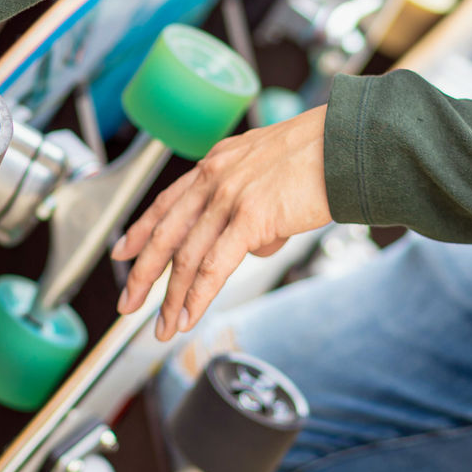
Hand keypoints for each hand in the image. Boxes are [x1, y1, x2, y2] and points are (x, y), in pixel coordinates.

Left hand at [111, 105, 334, 340]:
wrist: (350, 143)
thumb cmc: (325, 156)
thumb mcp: (272, 170)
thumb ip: (253, 203)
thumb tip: (254, 244)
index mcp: (218, 162)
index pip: (167, 200)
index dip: (140, 229)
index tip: (121, 252)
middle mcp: (215, 176)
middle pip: (166, 232)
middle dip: (142, 274)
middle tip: (127, 303)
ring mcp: (229, 196)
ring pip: (186, 256)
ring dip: (171, 298)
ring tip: (163, 327)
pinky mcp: (250, 217)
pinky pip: (213, 266)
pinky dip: (197, 297)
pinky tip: (188, 317)